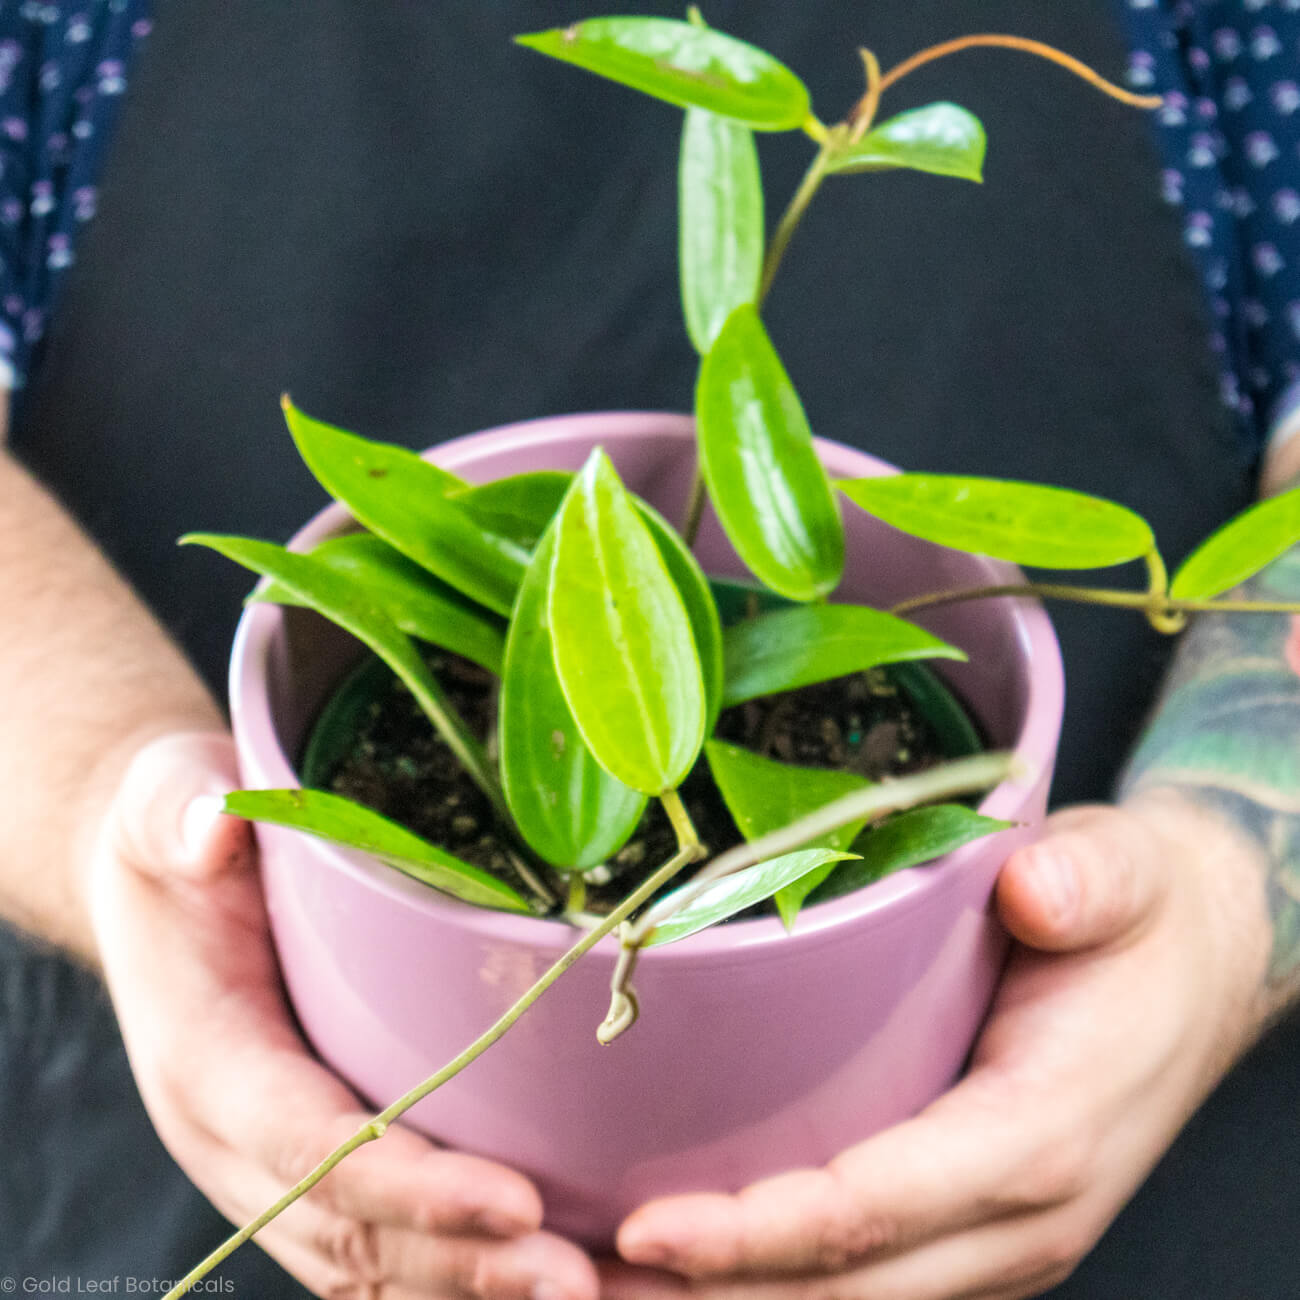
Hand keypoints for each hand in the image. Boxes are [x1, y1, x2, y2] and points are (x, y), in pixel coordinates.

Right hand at [86, 731, 598, 1299]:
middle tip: (577, 1281)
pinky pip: (382, 1250)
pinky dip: (456, 1278)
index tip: (517, 1200)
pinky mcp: (315, 1165)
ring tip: (587, 1294)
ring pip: (371, 1267)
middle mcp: (238, 1142)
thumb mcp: (164, 798)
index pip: (309, 1144)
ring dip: (473, 1292)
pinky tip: (547, 1278)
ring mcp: (275, 1166)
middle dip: (463, 1268)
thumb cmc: (177, 844)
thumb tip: (215, 825)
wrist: (161, 890)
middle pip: (352, 1236)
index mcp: (208, 1060)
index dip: (409, 1184)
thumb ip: (181, 810)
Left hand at [604, 792, 1272, 1299]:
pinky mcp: (973, 1229)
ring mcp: (997, 1237)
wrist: (1199, 961)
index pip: (877, 1209)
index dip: (758, 1232)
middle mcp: (1017, 1216)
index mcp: (1040, 1134)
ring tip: (602, 1287)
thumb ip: (1089, 879)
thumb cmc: (1143, 919)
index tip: (644, 1229)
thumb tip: (1037, 891)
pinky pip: (868, 1283)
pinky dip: (776, 1285)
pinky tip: (692, 1266)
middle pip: (844, 1290)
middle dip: (708, 1295)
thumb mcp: (1127, 872)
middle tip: (571, 1279)